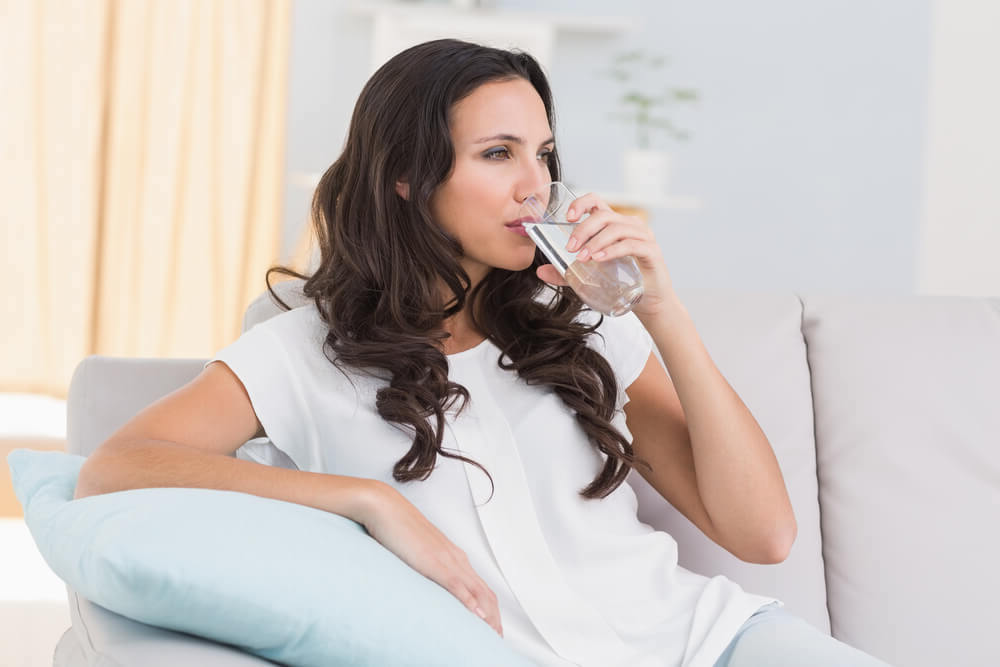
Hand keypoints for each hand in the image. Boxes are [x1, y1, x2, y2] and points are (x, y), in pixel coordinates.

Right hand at [358, 483, 502, 636]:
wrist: (384, 508)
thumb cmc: (397, 527)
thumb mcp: (416, 551)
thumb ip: (426, 565)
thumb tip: (425, 578)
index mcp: (452, 555)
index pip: (480, 587)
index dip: (489, 608)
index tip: (491, 626)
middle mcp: (455, 557)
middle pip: (486, 592)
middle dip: (495, 617)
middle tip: (497, 638)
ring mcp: (446, 559)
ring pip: (477, 591)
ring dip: (488, 615)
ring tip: (492, 634)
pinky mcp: (434, 562)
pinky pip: (457, 585)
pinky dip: (469, 602)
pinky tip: (476, 616)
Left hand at [535, 193, 676, 319]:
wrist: (650, 303)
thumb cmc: (621, 284)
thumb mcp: (589, 276)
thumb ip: (566, 273)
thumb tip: (540, 272)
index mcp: (614, 224)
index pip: (597, 202)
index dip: (581, 203)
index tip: (567, 217)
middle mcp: (629, 225)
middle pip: (603, 215)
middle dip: (583, 230)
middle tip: (570, 248)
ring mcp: (643, 236)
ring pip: (616, 229)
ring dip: (595, 241)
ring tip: (582, 258)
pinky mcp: (651, 251)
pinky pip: (631, 245)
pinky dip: (612, 250)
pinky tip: (599, 259)